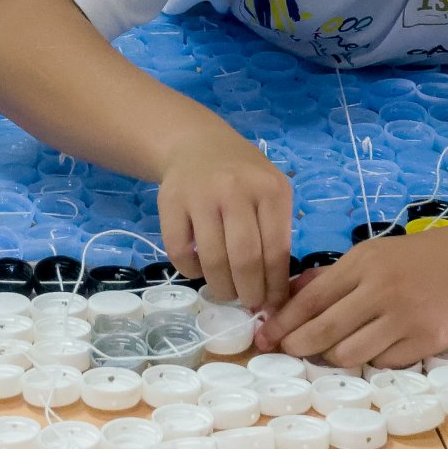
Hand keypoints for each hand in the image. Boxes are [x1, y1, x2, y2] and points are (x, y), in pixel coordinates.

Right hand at [156, 127, 293, 312]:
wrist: (197, 143)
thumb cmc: (243, 176)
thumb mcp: (271, 192)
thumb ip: (277, 234)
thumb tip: (276, 293)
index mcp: (270, 189)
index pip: (276, 251)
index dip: (275, 287)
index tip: (273, 305)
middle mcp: (235, 189)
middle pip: (244, 259)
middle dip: (249, 292)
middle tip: (249, 303)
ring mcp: (200, 195)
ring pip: (212, 260)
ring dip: (221, 287)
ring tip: (226, 291)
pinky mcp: (170, 202)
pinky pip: (179, 252)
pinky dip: (191, 271)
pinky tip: (200, 269)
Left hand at [261, 222, 447, 368]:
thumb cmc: (427, 257)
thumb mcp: (377, 253)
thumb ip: (336, 276)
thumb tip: (292, 295)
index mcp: (364, 263)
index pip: (311, 299)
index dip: (283, 321)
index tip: (264, 335)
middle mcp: (381, 290)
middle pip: (323, 331)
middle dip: (297, 346)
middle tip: (285, 352)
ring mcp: (405, 319)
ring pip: (349, 354)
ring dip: (333, 357)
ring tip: (331, 352)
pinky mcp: (427, 343)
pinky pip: (382, 363)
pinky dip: (370, 360)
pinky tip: (371, 350)